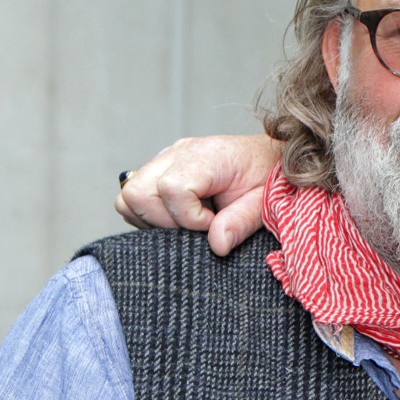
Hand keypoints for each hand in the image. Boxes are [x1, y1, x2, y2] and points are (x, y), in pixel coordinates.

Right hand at [116, 133, 281, 255]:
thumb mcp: (263, 203)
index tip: (213, 222)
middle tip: (196, 226)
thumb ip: (240, 223)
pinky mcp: (159, 170)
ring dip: (153, 218)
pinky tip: (180, 215)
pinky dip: (151, 214)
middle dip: (163, 221)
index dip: (189, 217)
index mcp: (207, 156)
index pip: (172, 188)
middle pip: (137, 193)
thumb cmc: (267, 177)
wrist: (270, 158)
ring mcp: (164, 160)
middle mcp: (177, 154)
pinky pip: (134, 197)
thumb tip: (216, 246)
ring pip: (129, 196)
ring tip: (188, 221)